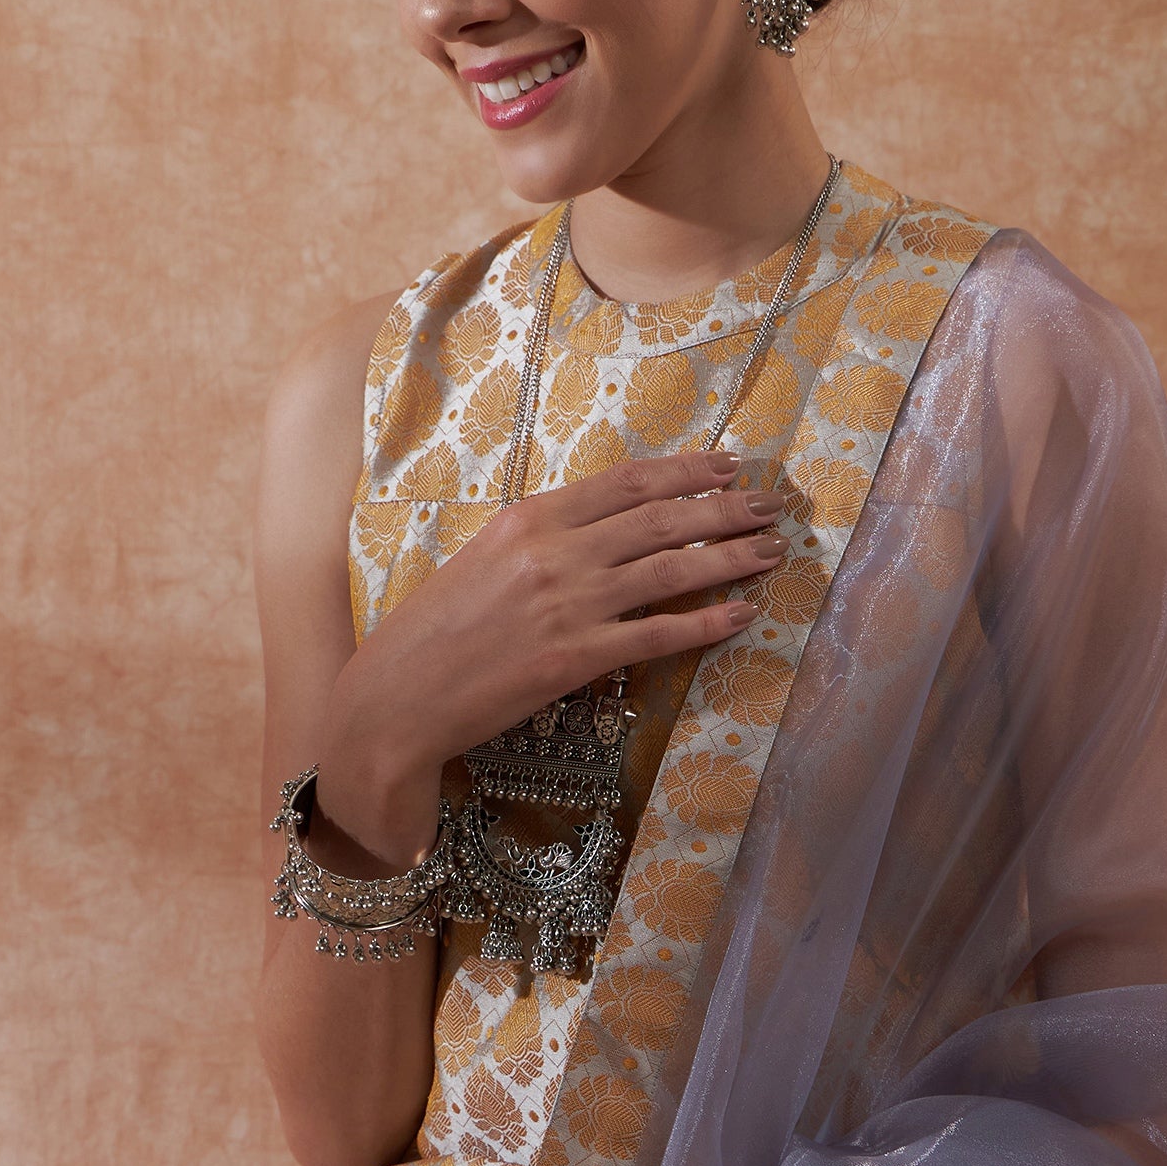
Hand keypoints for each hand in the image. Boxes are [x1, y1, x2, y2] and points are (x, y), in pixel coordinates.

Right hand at [315, 450, 787, 862]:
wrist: (395, 699)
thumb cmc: (433, 634)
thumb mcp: (483, 562)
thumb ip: (541, 542)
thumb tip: (601, 532)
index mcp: (530, 520)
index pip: (627, 483)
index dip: (686, 471)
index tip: (727, 466)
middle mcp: (555, 553)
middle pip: (662, 518)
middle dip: (726, 508)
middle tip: (771, 505)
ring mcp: (569, 605)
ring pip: (672, 569)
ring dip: (731, 557)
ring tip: (771, 552)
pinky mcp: (577, 660)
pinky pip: (660, 634)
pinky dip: (707, 622)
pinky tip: (741, 615)